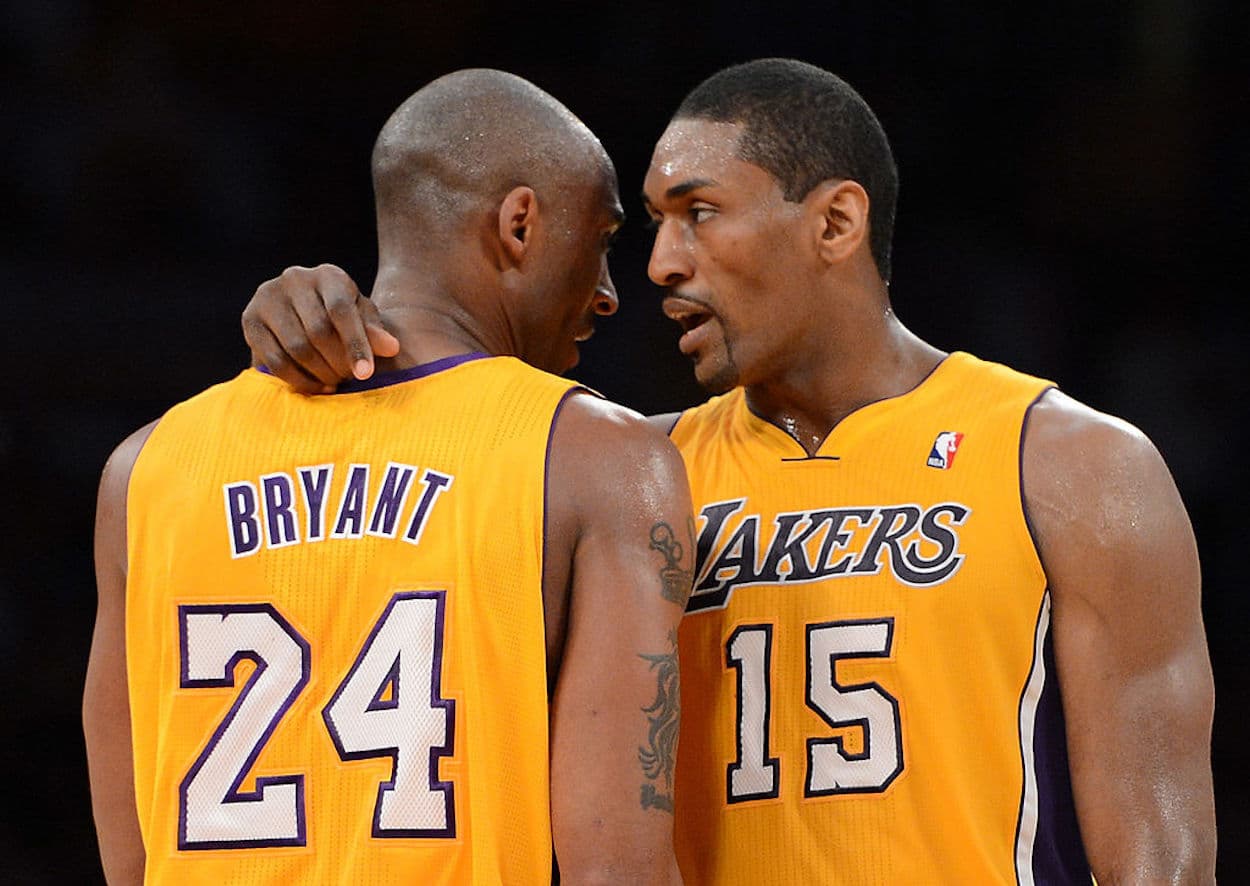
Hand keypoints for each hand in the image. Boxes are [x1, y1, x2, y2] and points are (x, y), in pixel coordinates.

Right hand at [242, 264, 399, 393]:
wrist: (305, 310)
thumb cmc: (343, 316)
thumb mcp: (363, 319)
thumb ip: (375, 332)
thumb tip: (391, 347)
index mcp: (328, 275)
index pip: (341, 310)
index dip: (355, 344)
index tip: (366, 375)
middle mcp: (295, 279)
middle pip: (318, 331)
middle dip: (337, 363)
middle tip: (349, 380)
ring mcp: (268, 297)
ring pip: (296, 347)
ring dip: (318, 373)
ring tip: (335, 384)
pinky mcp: (250, 319)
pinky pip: (273, 358)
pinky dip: (297, 379)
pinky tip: (316, 387)